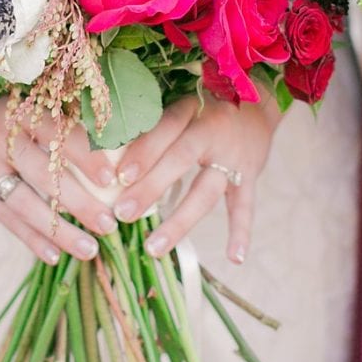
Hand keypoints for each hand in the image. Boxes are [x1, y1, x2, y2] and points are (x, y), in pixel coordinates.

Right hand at [0, 91, 111, 263]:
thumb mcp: (19, 99)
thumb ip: (52, 116)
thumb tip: (105, 140)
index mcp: (17, 109)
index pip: (56, 133)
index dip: (84, 155)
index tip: (111, 179)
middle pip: (44, 175)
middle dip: (80, 203)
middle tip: (108, 224)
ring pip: (26, 204)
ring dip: (60, 231)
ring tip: (89, 250)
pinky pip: (5, 218)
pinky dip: (30, 238)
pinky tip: (54, 257)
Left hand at [109, 97, 280, 263]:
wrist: (258, 103)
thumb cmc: (202, 108)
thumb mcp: (179, 104)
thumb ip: (149, 125)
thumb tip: (103, 155)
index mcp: (189, 109)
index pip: (165, 127)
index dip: (143, 151)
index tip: (118, 177)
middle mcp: (212, 130)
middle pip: (180, 159)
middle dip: (150, 188)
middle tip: (123, 214)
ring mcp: (234, 155)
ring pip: (206, 191)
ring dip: (180, 221)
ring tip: (154, 248)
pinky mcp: (251, 174)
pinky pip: (245, 205)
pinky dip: (241, 232)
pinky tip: (235, 258)